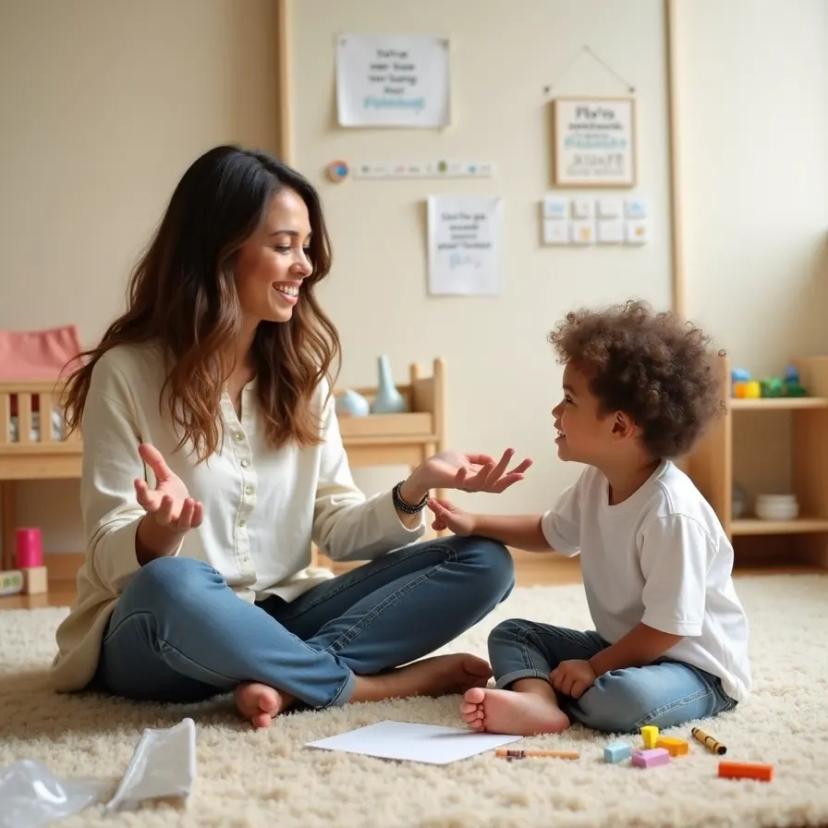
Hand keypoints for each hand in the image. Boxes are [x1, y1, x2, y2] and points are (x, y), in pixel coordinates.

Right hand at [134, 443, 203, 534]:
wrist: (181, 514)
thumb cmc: (171, 494)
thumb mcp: (164, 477)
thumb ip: (155, 463)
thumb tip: (142, 445)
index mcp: (155, 503)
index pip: (145, 499)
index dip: (141, 491)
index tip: (137, 480)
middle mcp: (165, 515)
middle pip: (161, 516)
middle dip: (164, 508)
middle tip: (167, 497)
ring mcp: (179, 521)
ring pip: (180, 522)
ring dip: (185, 513)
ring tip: (190, 499)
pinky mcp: (191, 524)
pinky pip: (194, 523)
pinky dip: (197, 516)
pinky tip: (199, 504)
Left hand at [415, 448, 531, 494]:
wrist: (425, 471)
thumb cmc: (444, 465)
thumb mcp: (465, 458)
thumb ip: (478, 459)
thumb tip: (492, 459)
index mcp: (480, 479)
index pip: (501, 476)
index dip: (515, 470)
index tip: (529, 461)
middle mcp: (475, 484)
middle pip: (499, 482)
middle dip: (513, 472)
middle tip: (527, 461)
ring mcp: (465, 485)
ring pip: (485, 483)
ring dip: (492, 471)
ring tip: (497, 460)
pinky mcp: (453, 482)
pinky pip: (463, 481)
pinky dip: (466, 474)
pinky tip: (468, 466)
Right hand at [427, 498, 476, 536]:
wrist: (475, 527)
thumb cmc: (462, 523)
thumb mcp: (448, 517)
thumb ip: (438, 510)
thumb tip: (428, 501)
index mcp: (444, 503)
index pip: (431, 501)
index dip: (429, 507)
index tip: (431, 515)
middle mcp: (445, 506)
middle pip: (434, 510)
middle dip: (434, 518)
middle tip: (440, 524)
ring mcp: (447, 512)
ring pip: (437, 517)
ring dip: (437, 523)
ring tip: (442, 527)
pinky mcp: (449, 518)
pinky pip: (441, 520)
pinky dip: (441, 525)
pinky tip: (444, 528)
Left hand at [549, 660, 596, 699]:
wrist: (596, 667)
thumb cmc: (580, 671)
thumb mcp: (568, 668)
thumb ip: (560, 674)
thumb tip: (551, 685)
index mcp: (562, 665)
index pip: (552, 679)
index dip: (557, 684)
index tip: (563, 685)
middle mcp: (567, 668)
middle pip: (558, 686)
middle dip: (564, 689)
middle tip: (571, 687)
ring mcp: (575, 674)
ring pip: (566, 691)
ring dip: (571, 693)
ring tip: (577, 688)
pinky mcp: (583, 681)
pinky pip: (574, 694)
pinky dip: (577, 694)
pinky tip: (581, 690)